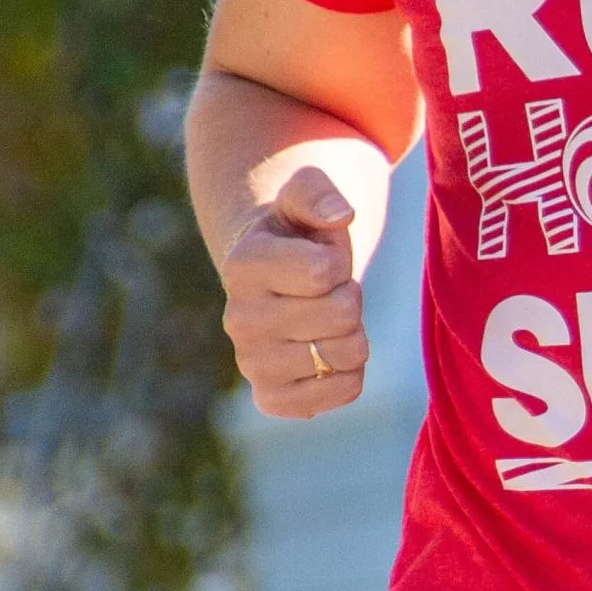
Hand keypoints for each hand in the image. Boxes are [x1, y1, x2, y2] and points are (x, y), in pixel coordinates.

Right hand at [220, 166, 369, 418]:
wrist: (279, 282)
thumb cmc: (301, 236)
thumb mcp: (305, 198)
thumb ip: (319, 192)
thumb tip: (340, 215)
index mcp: (243, 265)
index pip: (325, 271)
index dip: (339, 262)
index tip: (322, 260)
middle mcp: (238, 319)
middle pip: (343, 314)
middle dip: (350, 297)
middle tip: (328, 292)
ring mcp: (252, 364)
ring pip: (348, 355)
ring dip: (353, 333)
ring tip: (326, 319)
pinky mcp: (273, 397)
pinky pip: (344, 391)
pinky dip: (351, 373)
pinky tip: (327, 352)